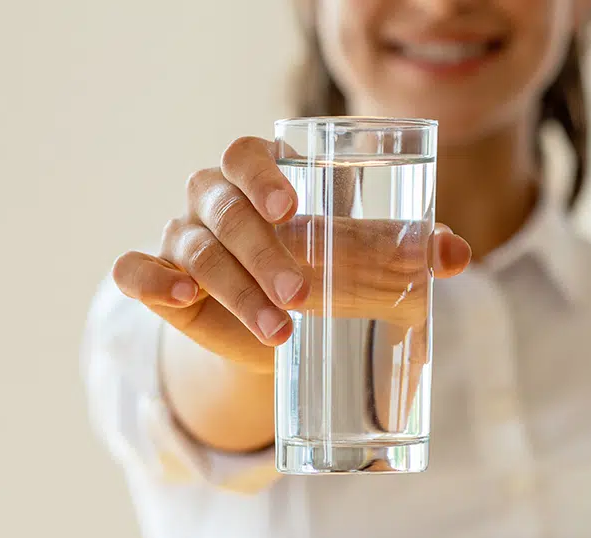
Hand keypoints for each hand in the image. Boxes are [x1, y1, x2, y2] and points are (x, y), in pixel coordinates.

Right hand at [111, 136, 470, 371]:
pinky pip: (134, 269)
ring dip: (234, 287)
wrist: (275, 330)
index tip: (291, 205)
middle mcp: (215, 200)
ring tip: (278, 329)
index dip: (263, 172)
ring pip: (193, 247)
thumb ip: (403, 252)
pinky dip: (151, 278)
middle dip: (260, 249)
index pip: (248, 154)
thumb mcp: (358, 262)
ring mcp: (181, 237)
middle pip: (222, 204)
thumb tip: (456, 254)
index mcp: (262, 176)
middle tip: (301, 293)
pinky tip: (179, 296)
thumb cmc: (319, 275)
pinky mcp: (157, 280)